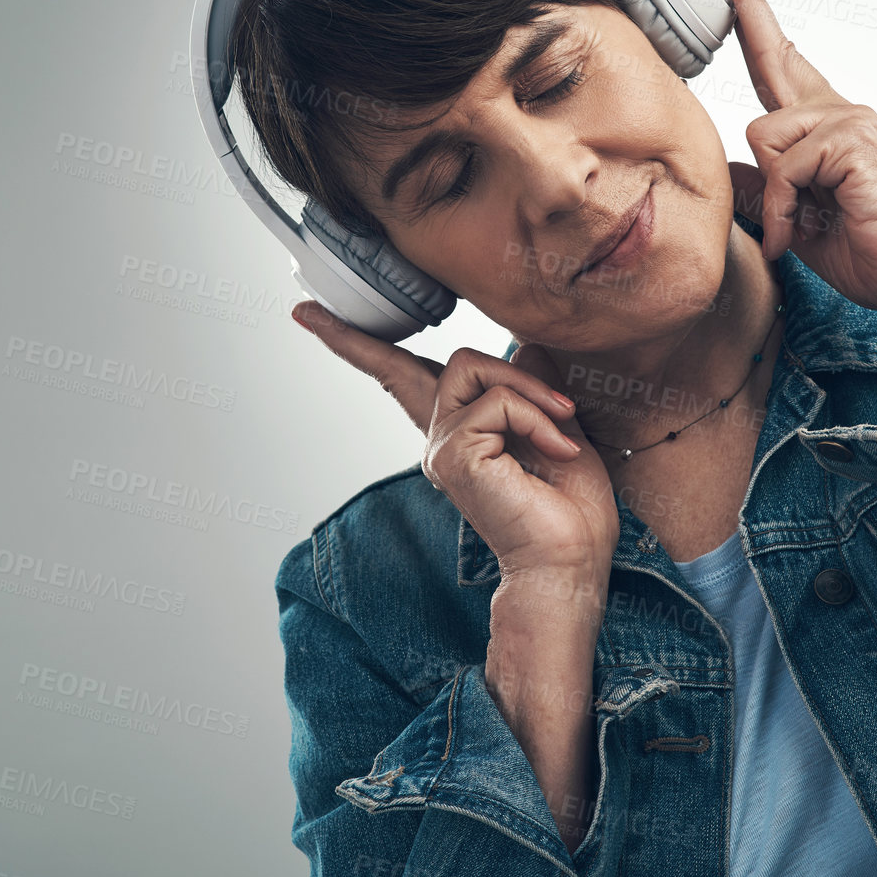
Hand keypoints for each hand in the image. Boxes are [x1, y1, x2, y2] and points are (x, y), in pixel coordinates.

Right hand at [289, 300, 620, 573]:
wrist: (569, 562)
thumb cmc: (570, 510)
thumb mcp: (559, 429)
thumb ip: (534, 388)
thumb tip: (527, 348)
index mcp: (459, 432)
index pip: (401, 376)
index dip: (355, 343)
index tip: (305, 313)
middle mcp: (439, 438)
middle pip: (433, 359)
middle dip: (475, 363)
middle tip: (542, 402)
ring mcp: (439, 446)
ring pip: (473, 365)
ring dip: (531, 390)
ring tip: (563, 427)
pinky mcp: (451, 452)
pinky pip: (498, 399)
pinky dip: (537, 415)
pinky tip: (557, 449)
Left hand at [717, 0, 876, 324]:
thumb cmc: (869, 252)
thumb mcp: (796, 221)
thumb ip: (765, 192)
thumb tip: (727, 168)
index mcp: (825, 129)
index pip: (780, 66)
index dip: (754, 19)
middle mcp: (839, 113)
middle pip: (774, 55)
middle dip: (748, 1)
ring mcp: (849, 120)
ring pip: (764, 134)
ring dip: (773, 196)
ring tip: (799, 228)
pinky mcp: (852, 138)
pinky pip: (783, 164)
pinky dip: (785, 208)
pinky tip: (804, 229)